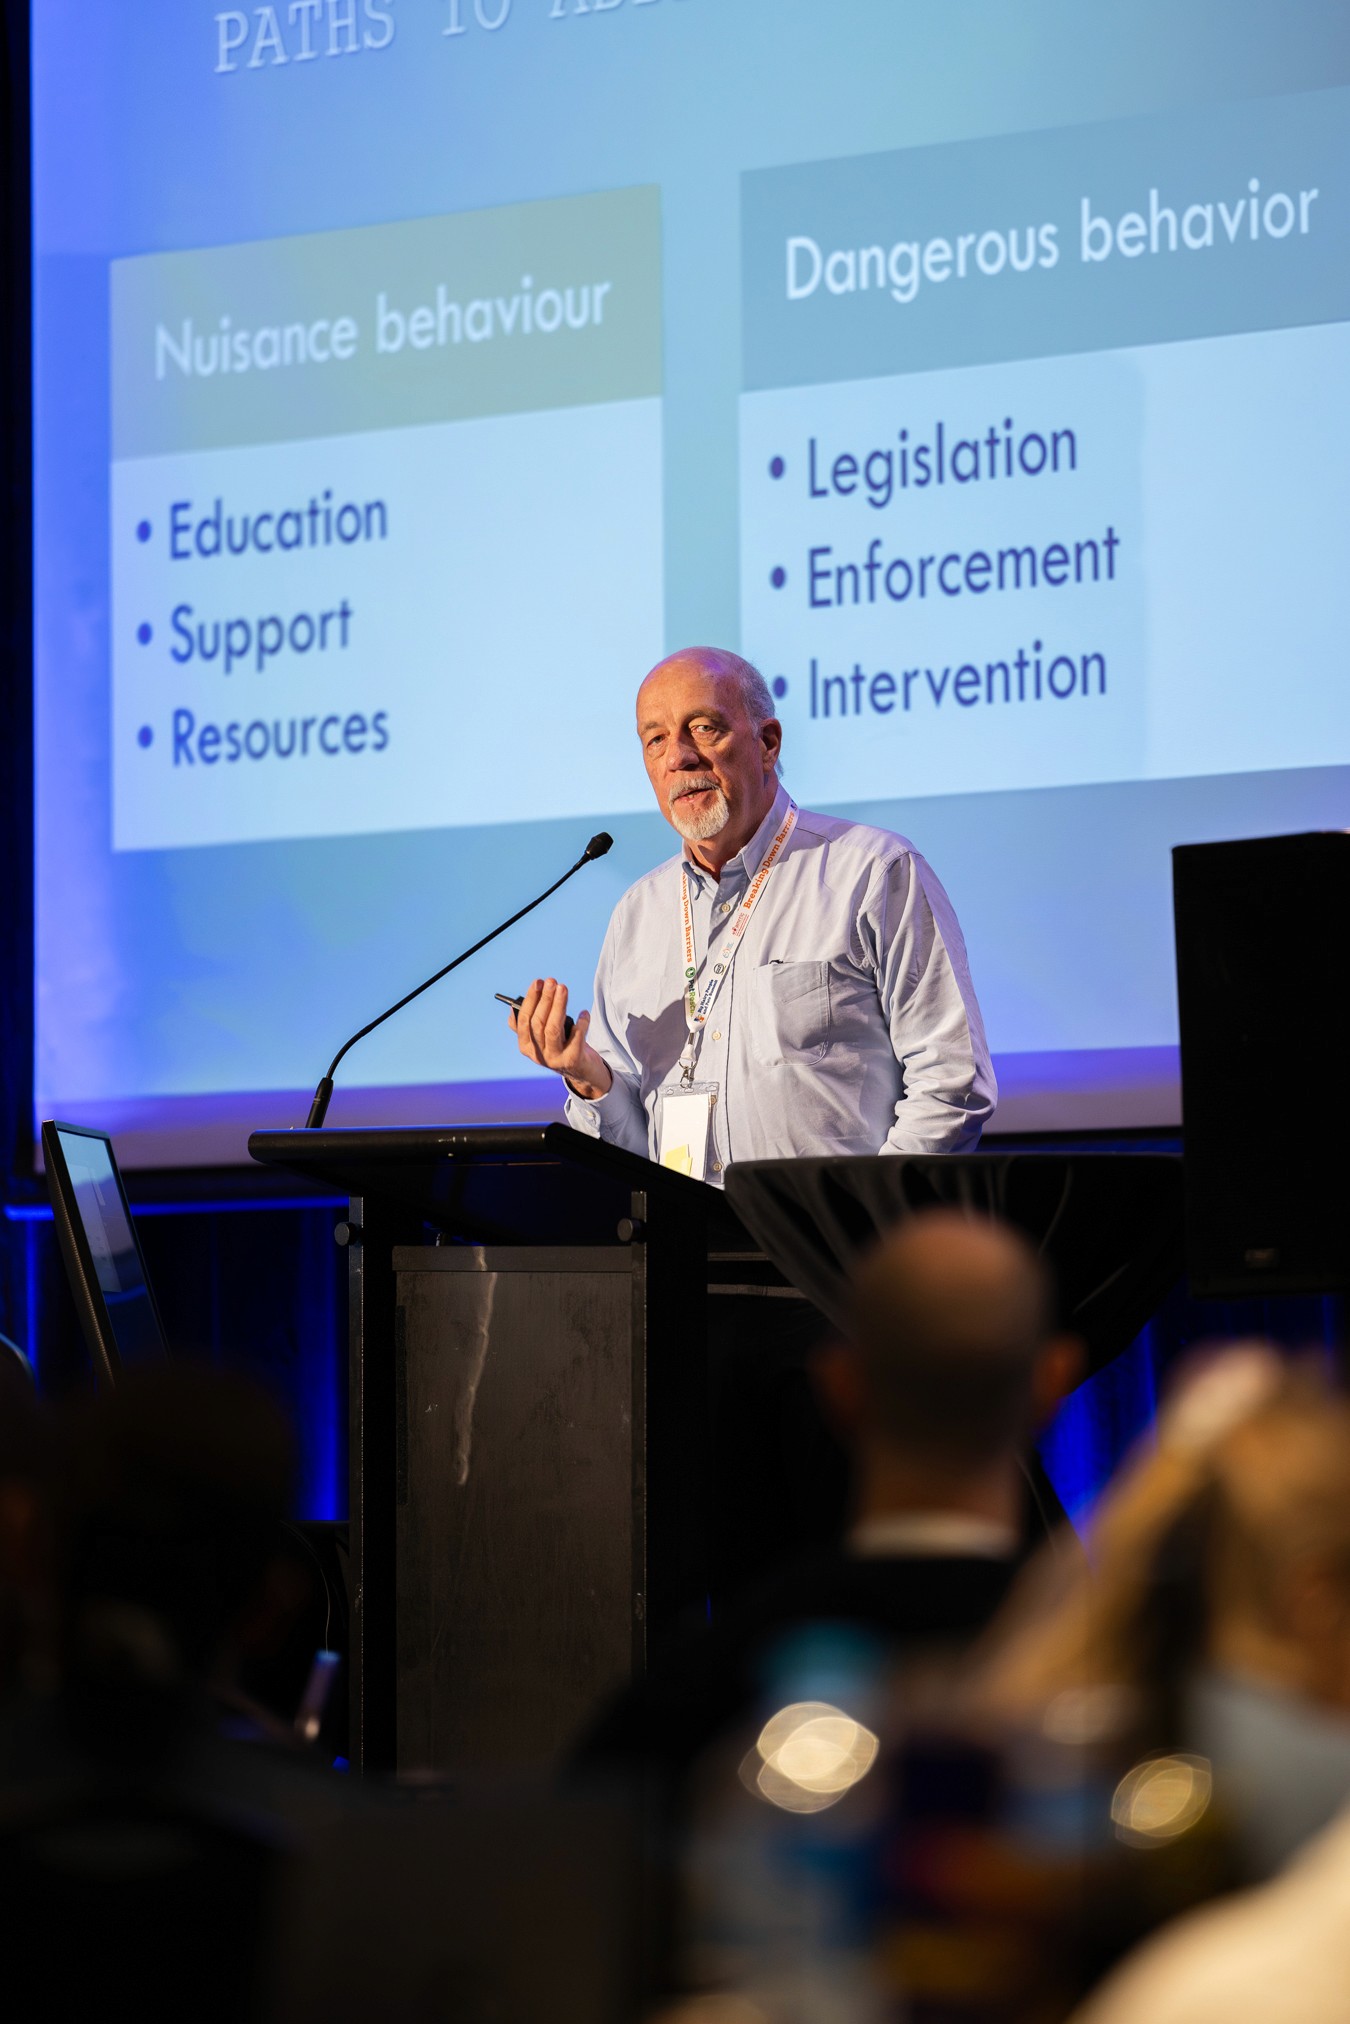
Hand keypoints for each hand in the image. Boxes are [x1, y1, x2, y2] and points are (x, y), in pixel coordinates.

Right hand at [509, 978, 612, 1099]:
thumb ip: (528, 1025)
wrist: (583, 1072)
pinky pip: (576, 1037)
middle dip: (545, 999)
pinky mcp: (573, 1060)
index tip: (538, 982)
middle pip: (538, 1023)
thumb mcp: (541, 1038)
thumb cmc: (562, 1047)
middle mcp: (537, 1054)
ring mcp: (555, 1059)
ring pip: (553, 1029)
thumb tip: (514, 1006)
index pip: (523, 1020)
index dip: (530, 1000)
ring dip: (559, 1006)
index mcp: (526, 1046)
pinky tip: (584, 1013)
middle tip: (552, 982)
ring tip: (563, 989)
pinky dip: (581, 1023)